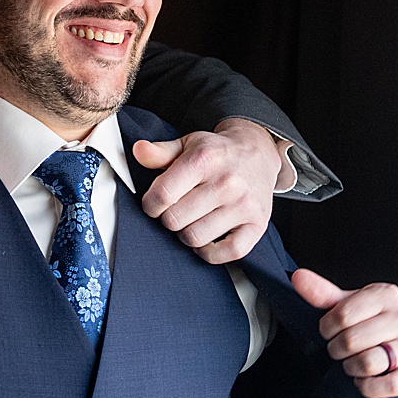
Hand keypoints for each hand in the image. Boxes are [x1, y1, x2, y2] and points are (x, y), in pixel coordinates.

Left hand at [133, 118, 288, 262]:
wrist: (258, 154)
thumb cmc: (217, 153)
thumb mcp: (187, 145)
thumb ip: (160, 152)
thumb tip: (139, 152)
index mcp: (204, 160)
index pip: (163, 195)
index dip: (150, 205)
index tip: (154, 204)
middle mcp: (226, 183)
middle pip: (175, 220)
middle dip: (168, 218)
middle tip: (176, 210)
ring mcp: (244, 205)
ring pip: (195, 238)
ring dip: (187, 234)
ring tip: (192, 220)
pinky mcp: (258, 224)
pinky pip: (227, 252)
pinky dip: (211, 252)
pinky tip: (207, 238)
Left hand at [290, 267, 397, 397]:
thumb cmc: (376, 320)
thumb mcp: (352, 303)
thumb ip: (324, 294)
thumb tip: (298, 278)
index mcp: (386, 295)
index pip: (343, 315)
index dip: (327, 328)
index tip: (328, 331)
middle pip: (351, 341)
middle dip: (336, 350)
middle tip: (339, 349)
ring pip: (367, 364)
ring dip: (351, 368)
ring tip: (352, 362)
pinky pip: (385, 386)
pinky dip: (368, 386)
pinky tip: (366, 377)